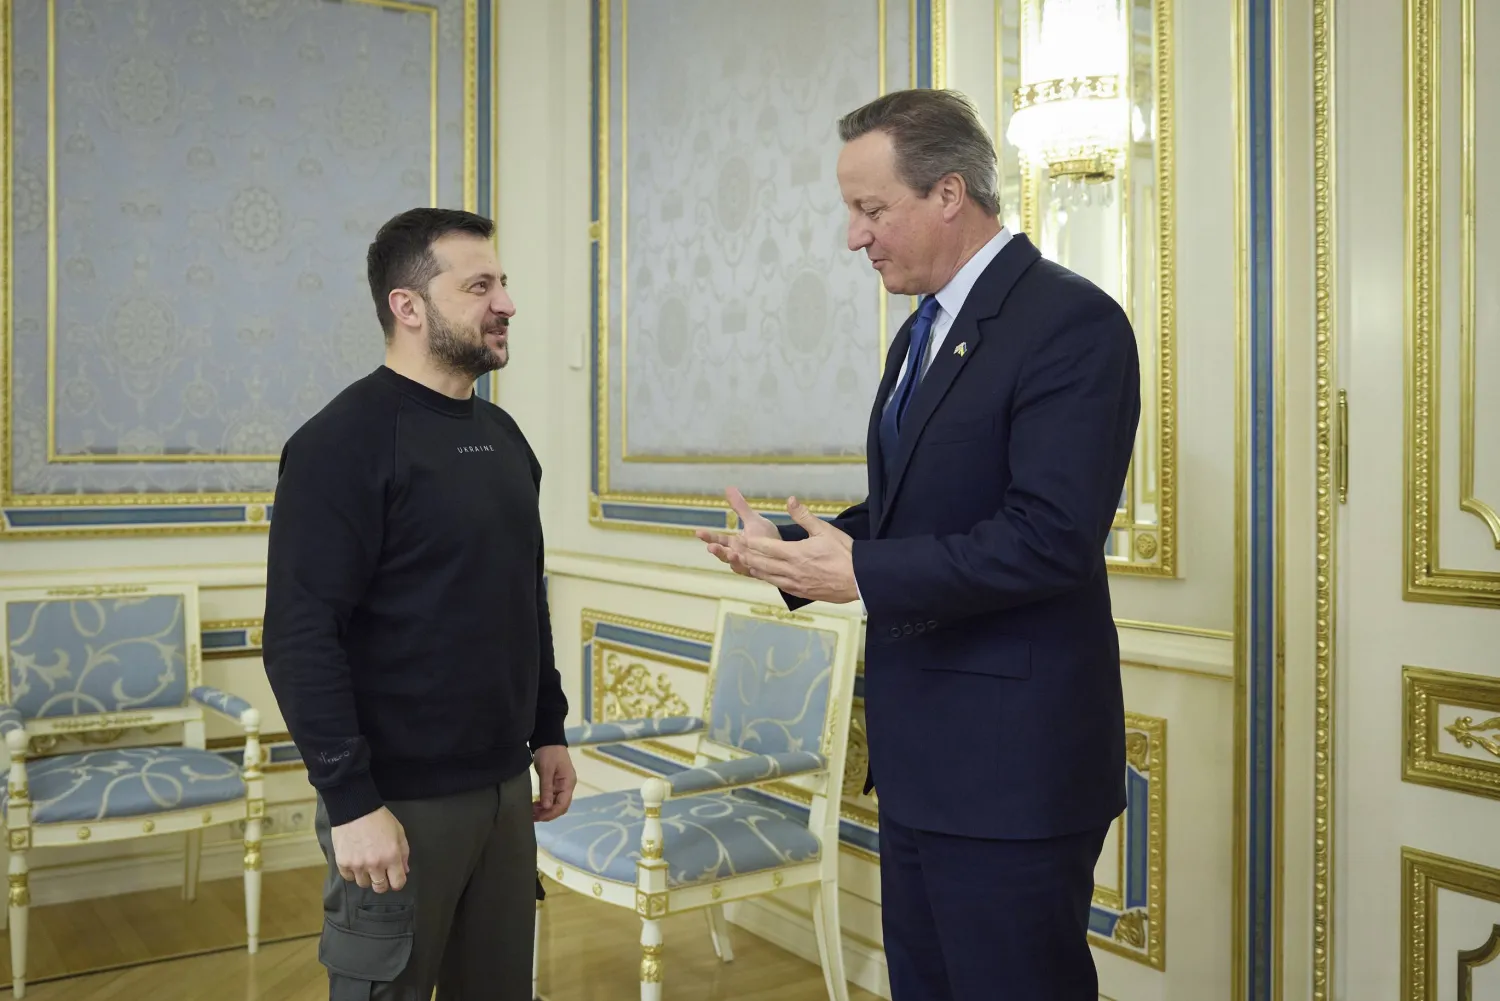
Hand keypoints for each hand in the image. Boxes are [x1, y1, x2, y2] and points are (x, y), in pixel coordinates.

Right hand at [331, 807, 408, 892]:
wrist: (355, 809)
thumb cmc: (379, 819)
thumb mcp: (399, 832)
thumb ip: (404, 853)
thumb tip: (405, 870)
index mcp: (392, 857)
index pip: (397, 883)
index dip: (397, 882)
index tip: (395, 878)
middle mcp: (375, 864)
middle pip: (380, 888)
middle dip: (382, 883)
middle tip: (380, 873)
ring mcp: (358, 865)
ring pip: (363, 884)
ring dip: (366, 877)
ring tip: (366, 864)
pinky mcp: (343, 862)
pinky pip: (348, 877)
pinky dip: (352, 872)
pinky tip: (355, 861)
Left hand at [533, 745, 575, 821]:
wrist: (548, 741)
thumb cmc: (549, 753)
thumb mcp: (546, 770)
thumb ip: (547, 789)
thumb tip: (547, 807)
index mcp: (568, 783)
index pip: (563, 804)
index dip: (551, 813)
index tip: (539, 817)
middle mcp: (567, 787)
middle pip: (561, 806)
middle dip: (548, 814)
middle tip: (533, 817)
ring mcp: (562, 786)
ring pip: (556, 804)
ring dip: (545, 810)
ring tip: (532, 813)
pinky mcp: (556, 785)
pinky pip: (552, 798)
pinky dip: (544, 804)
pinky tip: (535, 806)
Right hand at [696, 487, 778, 575]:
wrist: (784, 549)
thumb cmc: (766, 536)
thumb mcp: (752, 519)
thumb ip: (740, 506)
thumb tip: (728, 488)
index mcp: (734, 543)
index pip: (718, 540)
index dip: (708, 536)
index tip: (699, 532)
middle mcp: (737, 555)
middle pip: (723, 554)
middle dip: (718, 551)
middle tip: (711, 547)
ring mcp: (747, 564)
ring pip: (735, 565)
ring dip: (732, 560)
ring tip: (732, 555)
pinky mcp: (758, 572)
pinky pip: (751, 572)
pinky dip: (748, 569)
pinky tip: (748, 565)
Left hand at [738, 497, 858, 603]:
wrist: (859, 580)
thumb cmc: (844, 554)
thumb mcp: (825, 530)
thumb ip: (804, 516)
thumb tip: (790, 501)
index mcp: (795, 553)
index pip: (766, 547)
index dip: (751, 542)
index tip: (740, 537)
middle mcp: (791, 570)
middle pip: (761, 563)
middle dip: (747, 556)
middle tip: (734, 550)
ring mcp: (794, 583)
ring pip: (767, 576)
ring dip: (754, 569)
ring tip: (744, 562)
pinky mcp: (800, 592)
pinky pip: (778, 585)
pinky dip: (767, 579)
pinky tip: (764, 576)